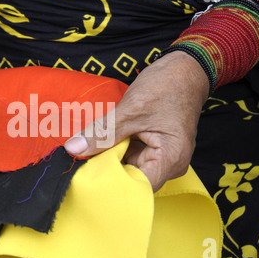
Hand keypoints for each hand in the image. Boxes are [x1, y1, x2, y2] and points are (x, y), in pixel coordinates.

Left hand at [64, 51, 208, 191]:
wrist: (185, 70)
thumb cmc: (166, 86)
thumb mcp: (130, 109)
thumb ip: (102, 132)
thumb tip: (73, 149)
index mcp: (170, 159)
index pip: (138, 187)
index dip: (112, 186)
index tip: (86, 179)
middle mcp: (169, 165)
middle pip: (132, 180)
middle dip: (106, 173)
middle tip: (78, 165)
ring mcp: (162, 158)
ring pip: (128, 169)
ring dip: (109, 162)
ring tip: (86, 155)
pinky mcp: (153, 150)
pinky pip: (130, 157)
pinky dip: (115, 152)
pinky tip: (99, 147)